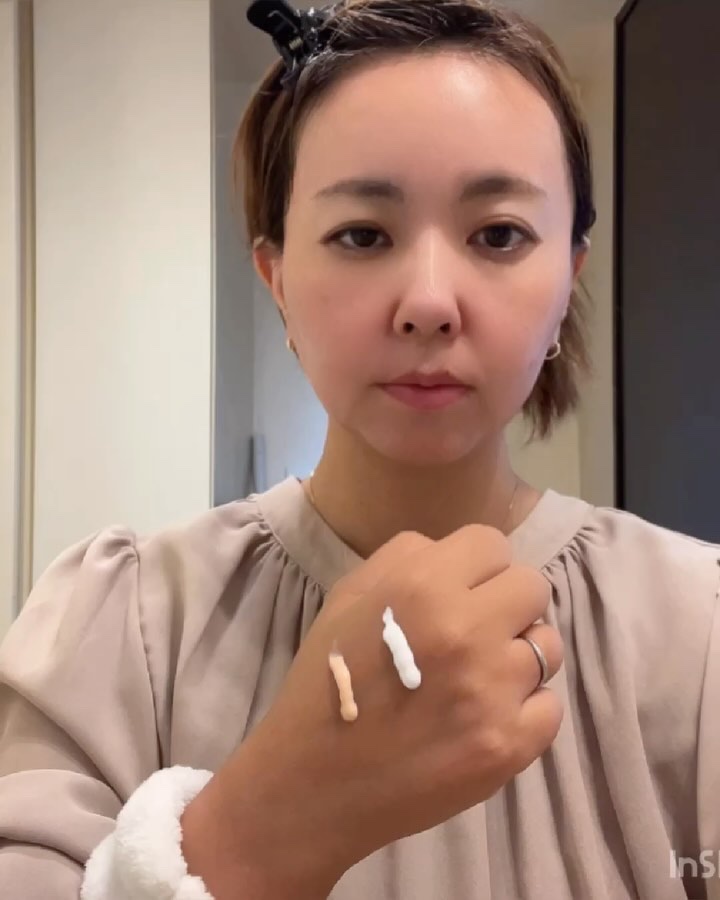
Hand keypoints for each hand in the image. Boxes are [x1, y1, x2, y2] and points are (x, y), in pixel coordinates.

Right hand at [197, 525, 562, 895]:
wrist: (315, 781)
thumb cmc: (328, 680)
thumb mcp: (348, 596)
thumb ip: (404, 558)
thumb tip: (454, 554)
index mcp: (422, 585)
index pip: (491, 543)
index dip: (478, 565)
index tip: (465, 590)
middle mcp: (466, 629)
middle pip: (532, 587)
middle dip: (507, 603)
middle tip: (477, 632)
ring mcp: (494, 690)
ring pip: (546, 646)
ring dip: (519, 656)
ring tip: (482, 679)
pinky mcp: (509, 744)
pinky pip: (551, 705)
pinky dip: (525, 710)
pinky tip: (487, 718)